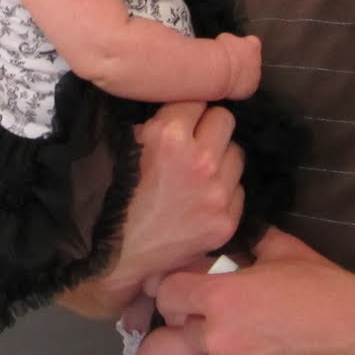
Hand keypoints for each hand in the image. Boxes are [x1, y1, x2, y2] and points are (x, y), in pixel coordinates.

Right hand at [67, 102, 243, 317]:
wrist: (117, 255)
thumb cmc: (115, 196)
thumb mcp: (126, 145)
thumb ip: (157, 122)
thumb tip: (179, 105)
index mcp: (170, 136)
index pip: (197, 99)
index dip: (186, 110)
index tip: (179, 120)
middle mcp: (200, 161)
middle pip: (225, 119)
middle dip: (208, 127)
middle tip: (193, 140)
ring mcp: (217, 193)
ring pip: (237, 153)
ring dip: (220, 157)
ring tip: (197, 171)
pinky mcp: (227, 220)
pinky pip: (239, 189)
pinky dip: (225, 189)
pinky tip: (202, 198)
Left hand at [154, 228, 354, 354]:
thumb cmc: (328, 290)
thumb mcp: (284, 252)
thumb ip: (250, 247)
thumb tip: (235, 246)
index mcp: (220, 298)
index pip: (167, 294)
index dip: (176, 290)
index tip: (186, 292)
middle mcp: (220, 339)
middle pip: (187, 331)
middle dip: (204, 322)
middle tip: (235, 318)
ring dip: (229, 354)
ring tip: (263, 344)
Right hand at [214, 32, 262, 98]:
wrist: (220, 69)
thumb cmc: (221, 52)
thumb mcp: (225, 38)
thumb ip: (233, 41)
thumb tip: (230, 43)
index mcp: (253, 45)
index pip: (253, 43)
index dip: (244, 46)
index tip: (237, 49)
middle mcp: (258, 60)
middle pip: (253, 61)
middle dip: (243, 63)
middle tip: (230, 64)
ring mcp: (256, 75)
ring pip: (250, 75)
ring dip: (242, 75)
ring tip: (228, 75)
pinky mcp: (251, 88)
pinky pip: (246, 88)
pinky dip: (239, 87)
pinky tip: (229, 85)